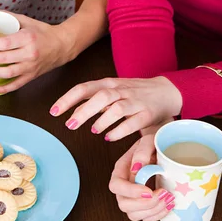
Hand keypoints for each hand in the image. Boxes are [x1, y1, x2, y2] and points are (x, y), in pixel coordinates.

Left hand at [0, 9, 71, 93]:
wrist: (63, 45)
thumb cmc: (44, 33)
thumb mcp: (26, 20)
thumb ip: (6, 16)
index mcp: (28, 38)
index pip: (5, 43)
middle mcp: (29, 54)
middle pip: (2, 58)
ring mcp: (30, 67)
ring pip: (7, 73)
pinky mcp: (31, 76)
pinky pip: (16, 85)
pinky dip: (3, 88)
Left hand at [51, 77, 182, 140]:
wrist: (168, 91)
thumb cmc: (134, 93)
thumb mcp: (112, 92)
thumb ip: (92, 100)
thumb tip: (71, 110)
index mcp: (109, 84)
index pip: (84, 88)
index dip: (67, 99)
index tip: (53, 112)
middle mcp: (121, 90)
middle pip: (100, 97)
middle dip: (83, 111)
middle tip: (69, 125)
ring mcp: (136, 101)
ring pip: (117, 108)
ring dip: (102, 120)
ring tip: (93, 130)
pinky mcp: (148, 114)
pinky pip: (133, 122)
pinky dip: (120, 130)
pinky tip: (109, 137)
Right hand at [109, 134, 175, 220]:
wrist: (165, 150)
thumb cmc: (156, 144)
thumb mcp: (149, 141)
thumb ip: (142, 151)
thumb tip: (137, 168)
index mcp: (121, 170)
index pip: (116, 186)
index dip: (130, 192)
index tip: (149, 191)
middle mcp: (124, 187)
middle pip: (123, 205)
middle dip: (145, 204)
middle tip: (163, 193)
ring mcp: (133, 198)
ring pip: (134, 215)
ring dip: (153, 210)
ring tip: (169, 198)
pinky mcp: (145, 205)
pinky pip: (146, 218)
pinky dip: (159, 215)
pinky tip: (169, 204)